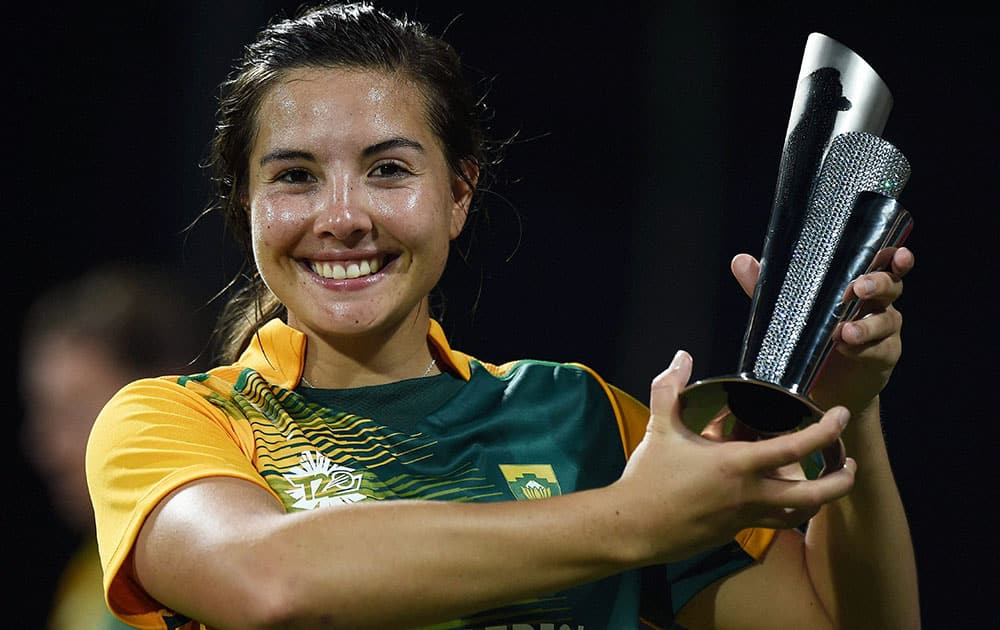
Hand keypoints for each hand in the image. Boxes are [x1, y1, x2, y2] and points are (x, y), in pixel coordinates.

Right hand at [614, 350, 855, 563]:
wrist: (633, 526)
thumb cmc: (648, 476)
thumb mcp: (659, 426)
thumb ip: (671, 387)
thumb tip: (682, 357)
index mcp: (737, 464)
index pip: (796, 448)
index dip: (826, 431)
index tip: (841, 415)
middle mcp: (749, 494)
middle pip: (814, 495)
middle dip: (842, 480)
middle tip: (851, 461)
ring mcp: (745, 517)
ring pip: (799, 514)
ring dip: (821, 499)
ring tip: (828, 482)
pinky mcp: (734, 532)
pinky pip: (773, 522)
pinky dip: (788, 509)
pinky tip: (784, 496)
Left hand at [730, 247, 914, 413]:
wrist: (825, 384)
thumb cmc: (811, 336)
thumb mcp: (788, 309)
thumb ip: (766, 286)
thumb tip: (740, 260)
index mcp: (861, 285)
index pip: (884, 265)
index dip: (895, 259)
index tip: (896, 254)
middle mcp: (879, 304)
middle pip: (890, 287)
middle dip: (877, 285)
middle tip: (857, 289)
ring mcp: (885, 331)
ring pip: (886, 321)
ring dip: (866, 325)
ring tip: (843, 331)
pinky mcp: (883, 356)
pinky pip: (877, 350)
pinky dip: (862, 349)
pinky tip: (844, 349)